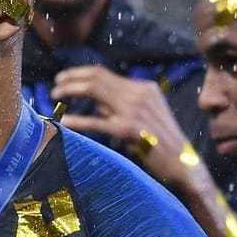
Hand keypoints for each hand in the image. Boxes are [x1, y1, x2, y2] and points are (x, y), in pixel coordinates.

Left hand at [52, 66, 198, 190]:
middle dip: (71, 78)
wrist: (183, 164)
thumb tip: (95, 104)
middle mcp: (140, 93)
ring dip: (71, 90)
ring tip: (55, 96)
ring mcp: (135, 110)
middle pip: (97, 77)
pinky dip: (79, 120)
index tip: (63, 78)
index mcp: (144, 88)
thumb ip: (120, 108)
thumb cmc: (160, 144)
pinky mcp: (130, 130)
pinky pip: (97, 122)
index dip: (80, 73)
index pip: (105, 73)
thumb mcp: (143, 117)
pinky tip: (66, 122)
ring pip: (95, 90)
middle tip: (54, 85)